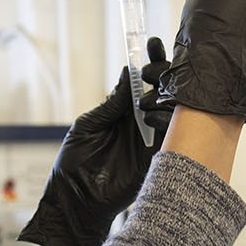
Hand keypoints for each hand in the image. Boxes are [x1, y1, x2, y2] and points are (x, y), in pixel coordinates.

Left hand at [17, 38, 172, 245]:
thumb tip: (127, 72)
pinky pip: (172, 137)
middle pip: (163, 92)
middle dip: (163, 75)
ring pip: (172, 111)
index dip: (151, 62)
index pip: (142, 82)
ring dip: (166, 98)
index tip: (153, 44)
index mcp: (121, 112)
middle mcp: (139, 123)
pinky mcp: (157, 159)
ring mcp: (150, 140)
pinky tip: (156, 117)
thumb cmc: (72, 165)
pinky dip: (169, 124)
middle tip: (157, 69)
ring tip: (149, 98)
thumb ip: (110, 103)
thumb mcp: (87, 127)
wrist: (74, 202)